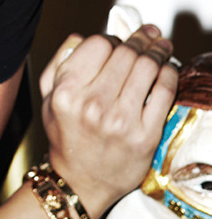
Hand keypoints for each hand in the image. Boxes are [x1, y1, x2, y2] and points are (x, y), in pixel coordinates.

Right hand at [39, 24, 177, 217]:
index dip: (112, 38)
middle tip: (149, 36)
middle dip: (141, 39)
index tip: (120, 39)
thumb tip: (83, 37)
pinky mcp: (145, 134)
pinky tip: (167, 70)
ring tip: (161, 48)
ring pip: (148, 66)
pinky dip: (170, 73)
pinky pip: (165, 89)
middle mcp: (92, 105)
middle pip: (127, 53)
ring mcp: (120, 120)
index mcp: (66, 93)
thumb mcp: (48, 99)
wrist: (81, 182)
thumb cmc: (66, 138)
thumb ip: (60, 64)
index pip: (98, 44)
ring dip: (159, 51)